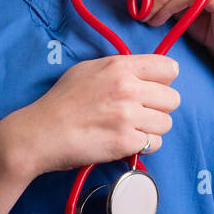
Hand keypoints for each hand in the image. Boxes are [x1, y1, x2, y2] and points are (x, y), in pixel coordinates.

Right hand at [13, 54, 180, 176]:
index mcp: (120, 67)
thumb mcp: (88, 69)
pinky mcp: (126, 142)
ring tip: (129, 129)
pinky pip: (153, 144)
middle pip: (173, 99)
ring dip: (151, 129)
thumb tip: (147, 74)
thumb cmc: (61, 101)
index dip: (164, 81)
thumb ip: (120, 68)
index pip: (169, 68)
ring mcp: (128, 116)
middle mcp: (128, 88)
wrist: (40, 133)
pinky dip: (141, 146)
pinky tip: (123, 142)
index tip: (155, 89)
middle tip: (140, 114)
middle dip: (159, 108)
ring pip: (166, 123)